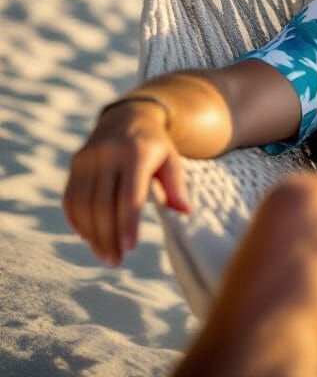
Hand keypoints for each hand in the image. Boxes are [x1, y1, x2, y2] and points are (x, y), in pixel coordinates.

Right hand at [63, 101, 189, 264]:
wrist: (128, 116)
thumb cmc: (154, 146)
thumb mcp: (171, 159)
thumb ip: (176, 185)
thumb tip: (185, 212)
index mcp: (136, 153)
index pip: (129, 195)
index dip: (127, 223)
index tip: (130, 248)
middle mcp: (109, 153)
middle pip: (103, 204)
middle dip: (108, 236)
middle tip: (115, 261)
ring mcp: (88, 157)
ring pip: (84, 204)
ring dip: (91, 234)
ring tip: (104, 254)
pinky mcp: (75, 163)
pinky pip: (70, 197)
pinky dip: (76, 220)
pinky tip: (87, 236)